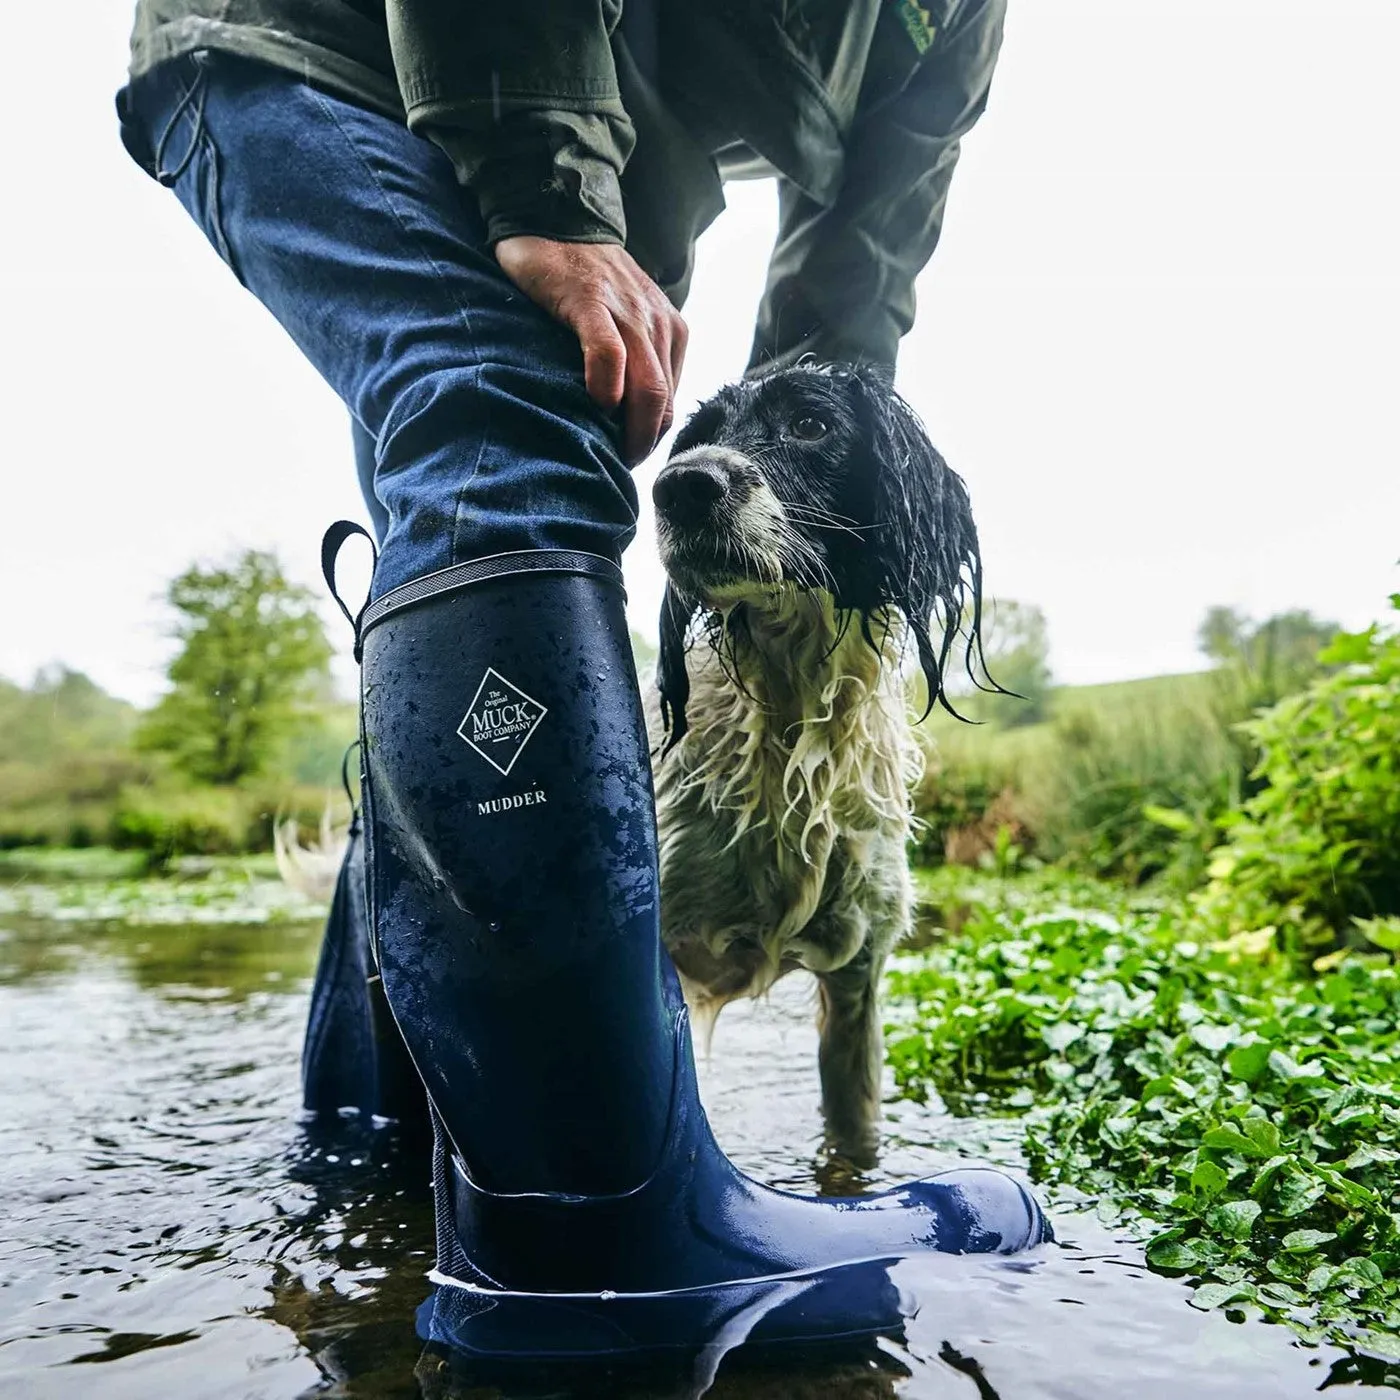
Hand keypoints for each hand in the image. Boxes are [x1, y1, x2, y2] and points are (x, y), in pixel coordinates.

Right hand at [495, 236, 687, 464]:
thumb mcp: (622, 322)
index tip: (628, 457)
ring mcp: (626, 311)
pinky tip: (597, 402)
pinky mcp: (590, 300)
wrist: (554, 220)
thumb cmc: (583, 283)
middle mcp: (656, 322)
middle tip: (619, 466)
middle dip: (644, 441)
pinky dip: (607, 382)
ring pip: (646, 384)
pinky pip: (609, 351)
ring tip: (609, 452)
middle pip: (663, 400)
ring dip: (630, 427)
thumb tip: (626, 417)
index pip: (671, 400)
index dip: (652, 436)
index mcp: (669, 331)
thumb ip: (632, 360)